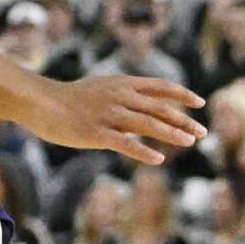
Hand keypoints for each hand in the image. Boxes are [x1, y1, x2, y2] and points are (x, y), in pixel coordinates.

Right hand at [21, 75, 204, 166]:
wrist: (41, 102)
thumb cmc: (69, 97)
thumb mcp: (101, 87)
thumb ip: (123, 95)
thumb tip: (144, 108)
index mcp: (122, 84)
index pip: (160, 87)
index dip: (182, 95)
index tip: (200, 103)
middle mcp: (120, 97)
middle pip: (159, 108)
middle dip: (184, 120)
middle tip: (203, 132)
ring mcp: (109, 115)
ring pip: (148, 124)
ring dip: (172, 134)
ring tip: (190, 142)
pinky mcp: (97, 133)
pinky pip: (125, 144)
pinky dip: (143, 152)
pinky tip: (158, 160)